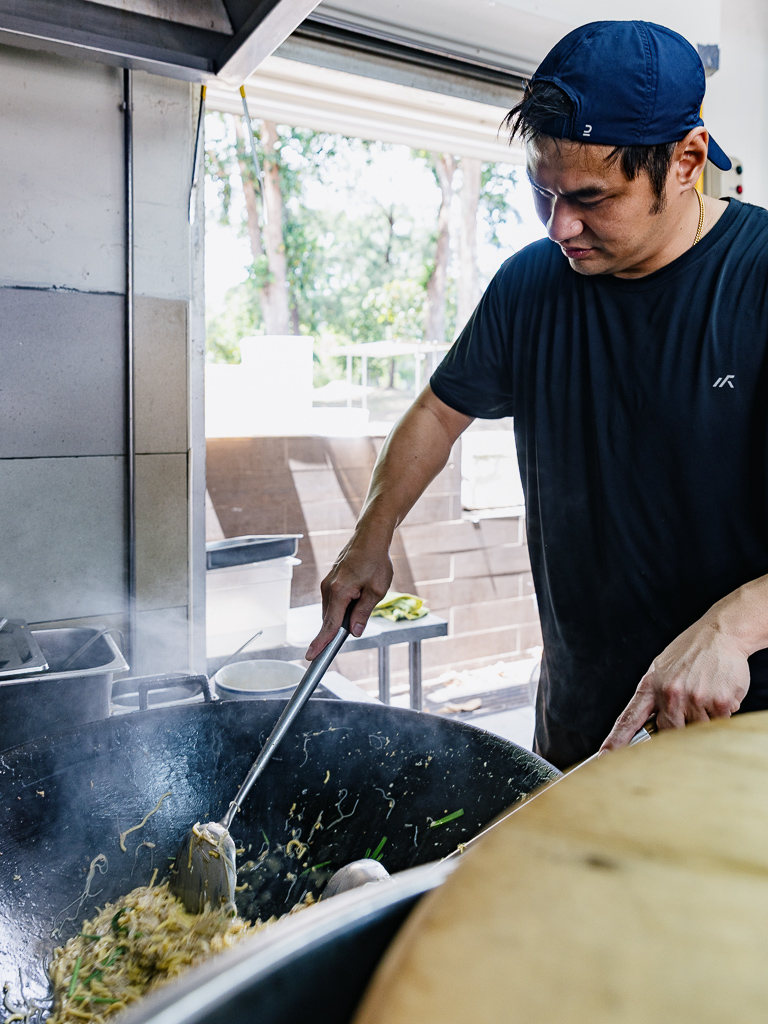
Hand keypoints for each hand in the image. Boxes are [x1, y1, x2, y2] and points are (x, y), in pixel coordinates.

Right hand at [305, 528, 393, 660]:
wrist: (370, 538)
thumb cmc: (375, 561)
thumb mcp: (376, 590)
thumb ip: (364, 613)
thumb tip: (355, 632)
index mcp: (339, 592)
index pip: (329, 624)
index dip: (321, 643)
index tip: (311, 657)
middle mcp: (328, 588)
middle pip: (330, 620)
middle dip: (338, 629)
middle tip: (355, 628)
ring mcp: (327, 584)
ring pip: (332, 611)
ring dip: (343, 616)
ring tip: (364, 599)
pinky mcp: (330, 582)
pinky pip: (333, 602)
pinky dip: (342, 607)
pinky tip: (358, 597)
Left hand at [600, 617, 749, 751]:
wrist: (720, 633)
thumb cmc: (690, 652)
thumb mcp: (661, 670)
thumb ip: (656, 698)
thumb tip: (652, 727)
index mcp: (650, 686)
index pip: (629, 718)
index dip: (616, 740)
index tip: (605, 756)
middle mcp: (669, 694)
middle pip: (670, 734)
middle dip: (680, 728)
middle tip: (691, 707)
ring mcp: (694, 698)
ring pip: (698, 731)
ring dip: (704, 718)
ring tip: (706, 691)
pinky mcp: (718, 702)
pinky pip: (720, 723)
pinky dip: (722, 712)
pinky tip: (719, 690)